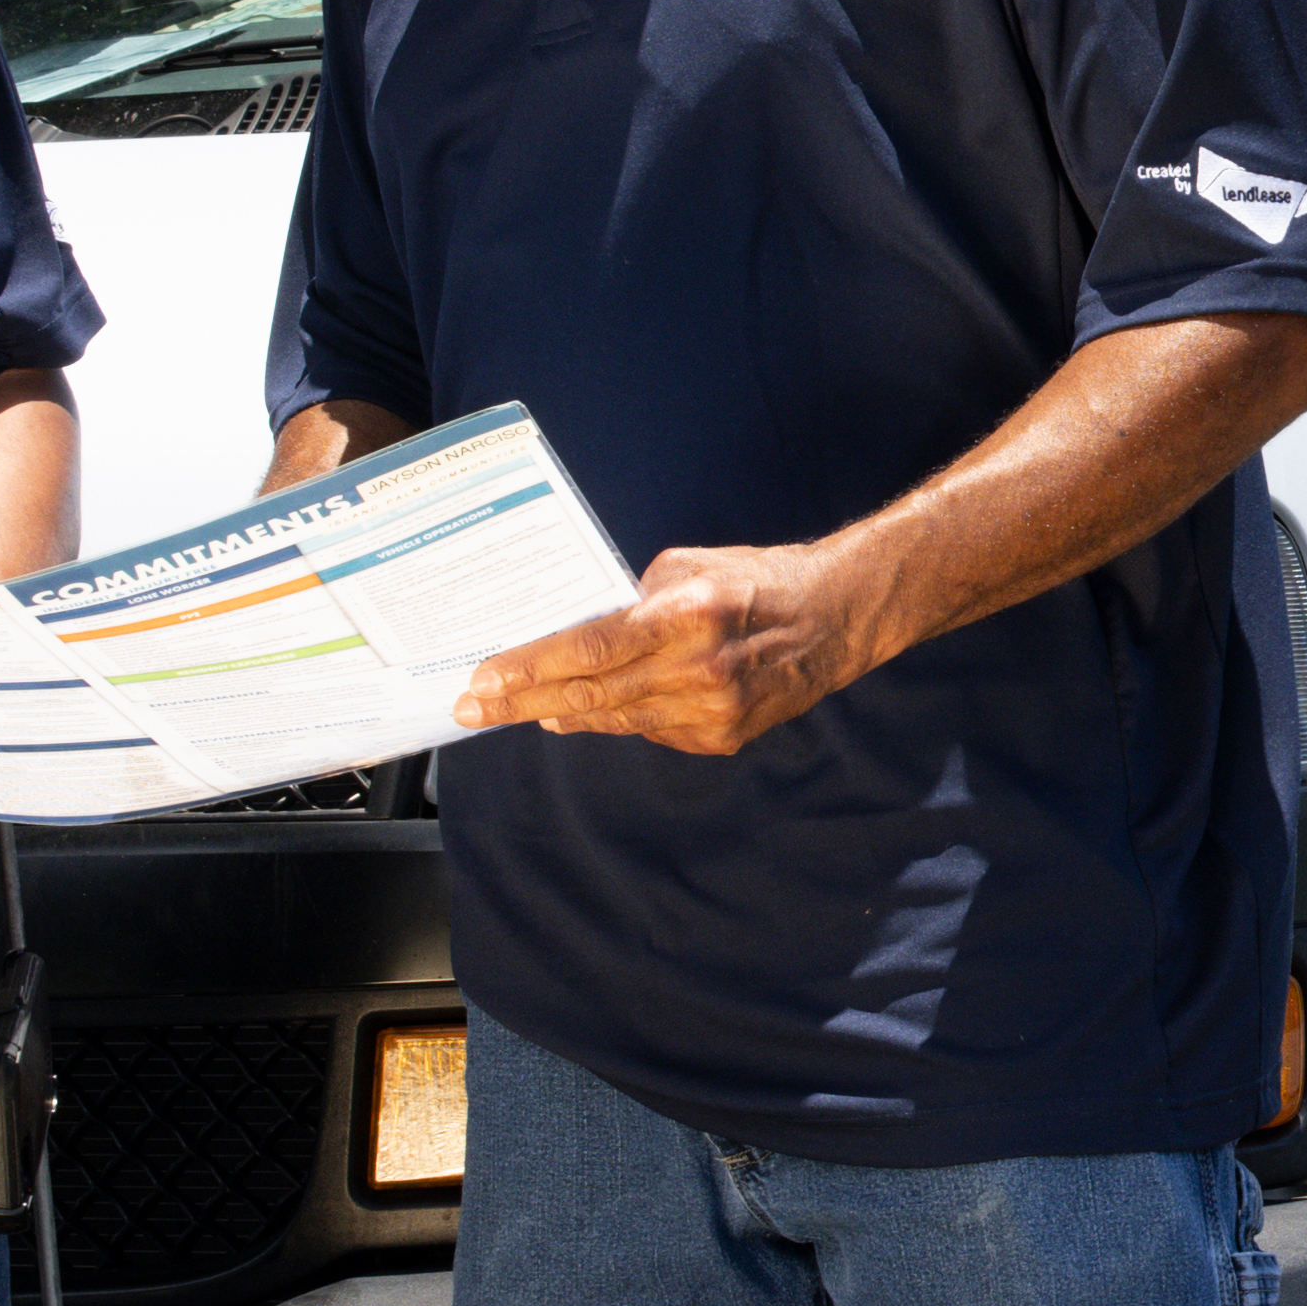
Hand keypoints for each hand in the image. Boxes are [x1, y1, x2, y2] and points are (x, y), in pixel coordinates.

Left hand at [455, 542, 896, 755]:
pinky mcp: (722, 738)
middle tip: (471, 708)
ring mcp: (712, 712)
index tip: (483, 679)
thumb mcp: (689, 567)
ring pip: (615, 720)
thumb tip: (576, 634)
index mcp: (687, 615)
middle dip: (522, 703)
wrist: (835, 620)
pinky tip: (581, 712)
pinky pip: (650, 731)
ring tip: (515, 708)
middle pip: (591, 696)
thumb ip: (631, 602)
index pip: (590, 647)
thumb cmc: (757, 580)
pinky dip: (614, 719)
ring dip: (560, 714)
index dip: (530, 668)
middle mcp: (699, 670)